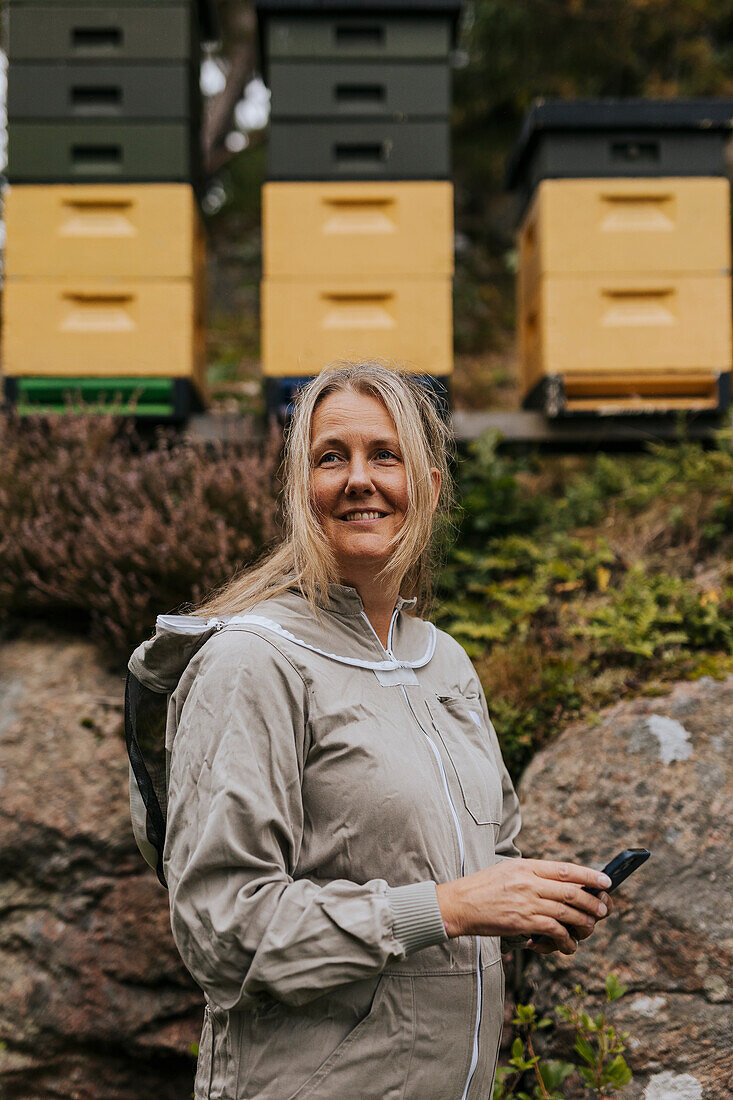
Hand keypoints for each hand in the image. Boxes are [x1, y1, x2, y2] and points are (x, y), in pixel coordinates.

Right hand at [435, 859, 611, 955]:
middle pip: (572, 891)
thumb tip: (558, 883)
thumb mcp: (507, 871)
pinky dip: (565, 939)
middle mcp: (530, 882)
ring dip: (584, 921)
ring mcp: (528, 902)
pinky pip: (554, 931)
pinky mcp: (523, 922)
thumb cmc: (481, 888)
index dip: (589, 875)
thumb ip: (531, 875)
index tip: (606, 880)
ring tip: (590, 926)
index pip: (566, 869)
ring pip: (567, 912)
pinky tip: (568, 944)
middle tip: (603, 908)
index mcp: (527, 866)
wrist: (458, 904)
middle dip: (592, 901)